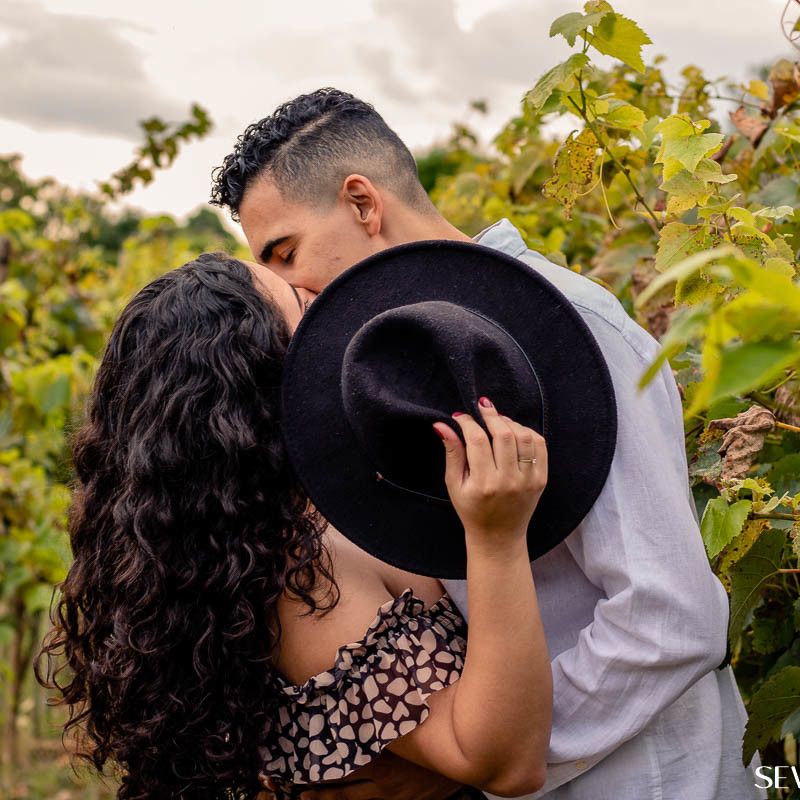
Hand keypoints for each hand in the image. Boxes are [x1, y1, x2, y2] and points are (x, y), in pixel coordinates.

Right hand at [432, 397, 547, 546]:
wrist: (499, 536)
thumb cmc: (472, 510)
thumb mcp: (454, 484)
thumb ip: (452, 453)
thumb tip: (442, 425)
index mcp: (484, 484)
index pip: (477, 441)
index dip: (468, 422)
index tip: (461, 416)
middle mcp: (509, 481)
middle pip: (504, 435)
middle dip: (491, 415)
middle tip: (482, 407)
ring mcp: (528, 480)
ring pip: (524, 437)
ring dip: (510, 422)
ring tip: (498, 420)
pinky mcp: (541, 479)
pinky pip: (540, 446)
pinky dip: (528, 432)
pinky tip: (515, 431)